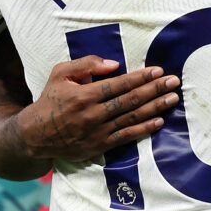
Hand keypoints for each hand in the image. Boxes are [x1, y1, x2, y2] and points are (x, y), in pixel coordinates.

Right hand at [16, 55, 180, 162]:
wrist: (36, 134)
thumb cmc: (50, 99)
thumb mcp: (60, 73)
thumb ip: (86, 65)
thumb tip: (114, 65)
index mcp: (84, 94)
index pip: (119, 84)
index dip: (140, 77)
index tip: (158, 71)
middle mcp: (93, 113)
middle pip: (130, 100)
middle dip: (155, 89)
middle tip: (174, 82)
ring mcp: (98, 131)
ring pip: (132, 117)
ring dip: (155, 108)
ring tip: (172, 99)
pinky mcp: (100, 146)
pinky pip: (127, 137)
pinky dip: (144, 129)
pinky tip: (159, 121)